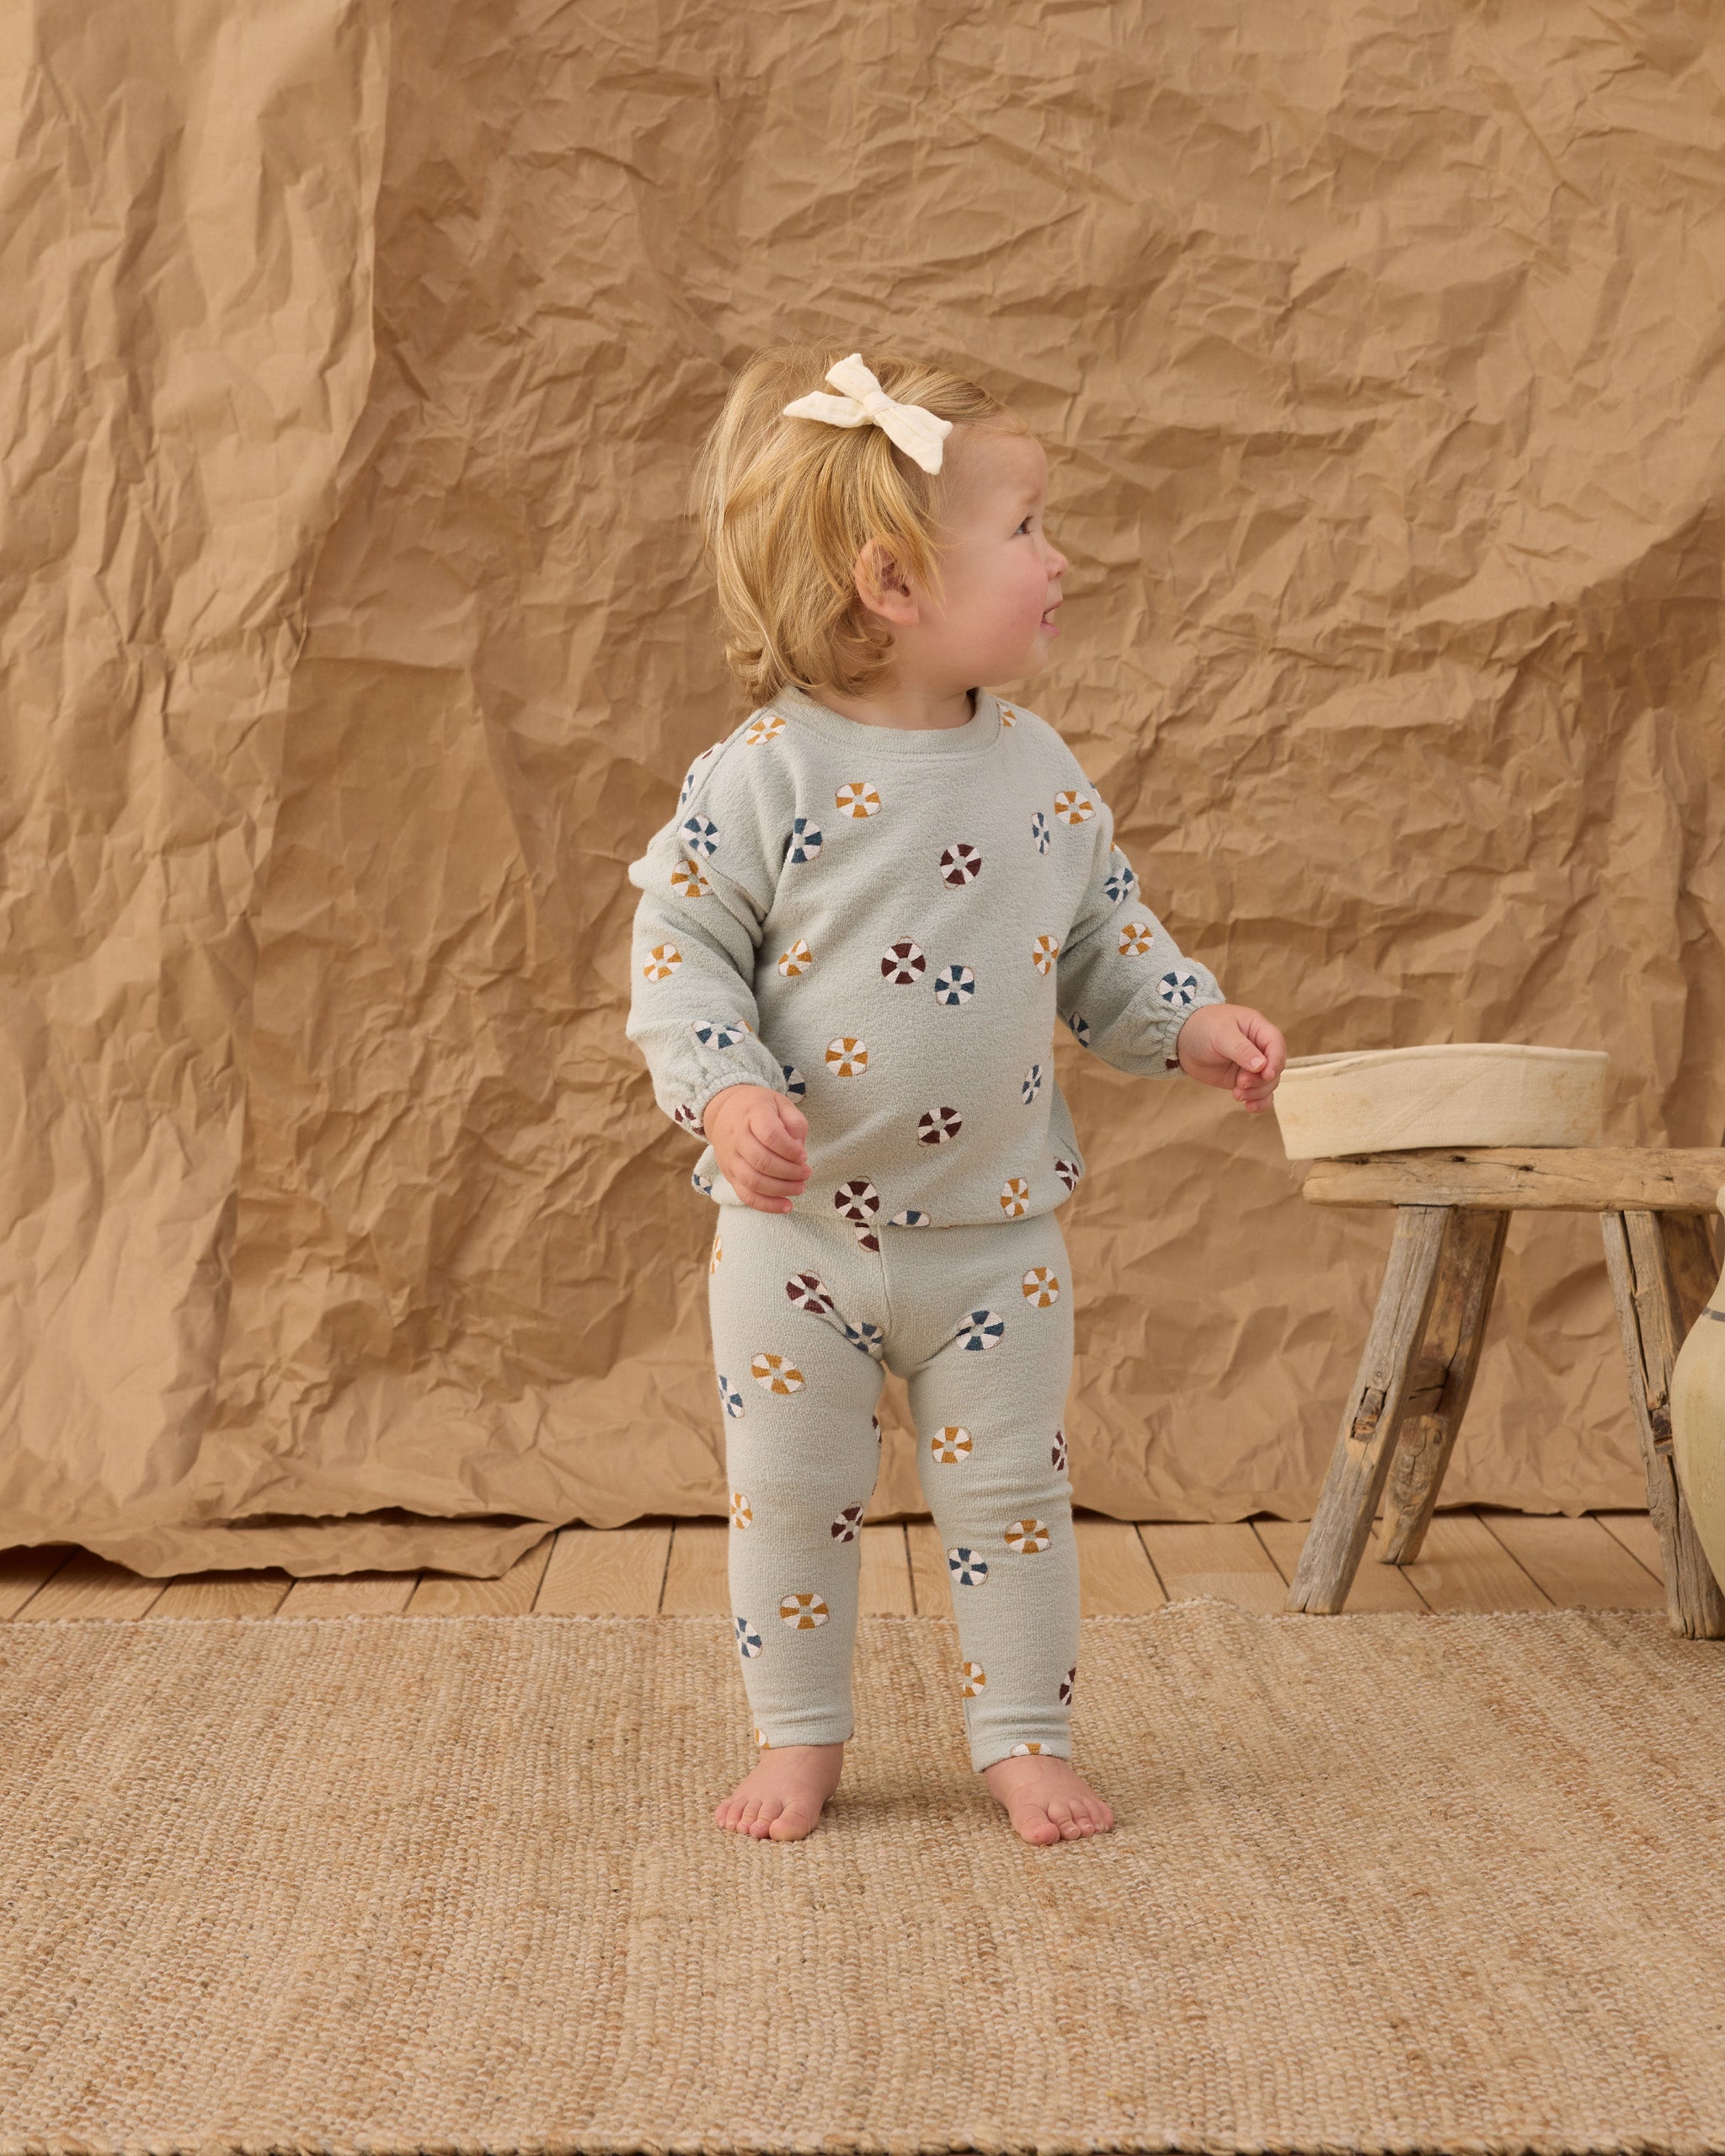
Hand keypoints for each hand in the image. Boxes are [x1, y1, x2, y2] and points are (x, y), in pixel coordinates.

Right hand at [702, 1084, 810, 1211]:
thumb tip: (798, 1150)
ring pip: (753, 1181)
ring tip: (800, 1187)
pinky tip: (786, 1206)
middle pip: (762, 1161)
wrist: (724, 1111)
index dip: (790, 1150)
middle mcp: (737, 1137)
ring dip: (781, 1189)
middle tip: (806, 1173)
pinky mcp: (729, 1174)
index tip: (804, 1156)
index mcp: (752, 1114)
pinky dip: (767, 1205)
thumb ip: (795, 1123)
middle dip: (790, 1172)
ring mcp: (731, 1158)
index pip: (770, 1135)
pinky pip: (746, 1195)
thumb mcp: (781, 1103)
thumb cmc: (758, 1108)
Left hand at [1174, 1003, 1286, 1111]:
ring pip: (1268, 1084)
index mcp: (1258, 1029)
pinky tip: (1249, 1107)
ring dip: (1257, 1093)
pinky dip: (1258, 1102)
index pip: (1276, 1045)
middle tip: (1240, 1084)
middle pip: (1275, 1068)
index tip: (1266, 1074)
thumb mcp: (1221, 1034)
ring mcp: (1252, 1066)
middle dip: (1261, 1080)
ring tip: (1237, 1094)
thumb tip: (1261, 1066)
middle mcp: (1259, 1048)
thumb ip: (1241, 1049)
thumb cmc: (1203, 1028)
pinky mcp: (1243, 1080)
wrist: (1182, 1040)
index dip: (1275, 1061)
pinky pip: (1259, 1094)